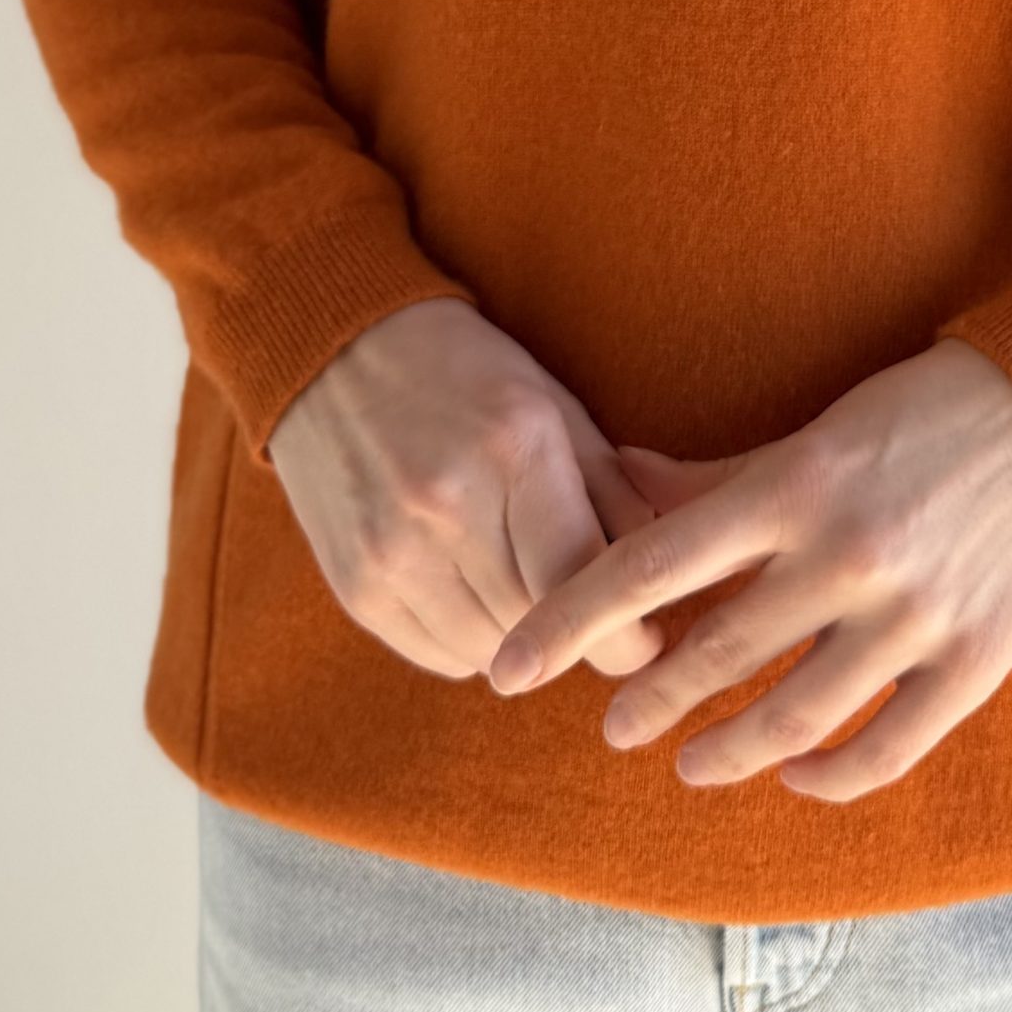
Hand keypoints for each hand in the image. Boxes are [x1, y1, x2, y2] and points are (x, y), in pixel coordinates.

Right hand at [266, 296, 667, 683]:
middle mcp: (446, 506)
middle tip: (602, 619)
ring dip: (526, 643)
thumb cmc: (471, 378)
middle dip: (582, 637)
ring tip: (532, 592)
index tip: (647, 637)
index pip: (582, 579)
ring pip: (491, 654)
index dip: (627, 635)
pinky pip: (440, 657)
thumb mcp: (559, 410)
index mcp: (514, 448)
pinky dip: (473, 641)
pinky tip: (477, 591)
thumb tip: (674, 582)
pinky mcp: (356, 588)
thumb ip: (620, 496)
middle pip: (539, 629)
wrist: (338, 354)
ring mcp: (391, 552)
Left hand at [483, 338, 1011, 800]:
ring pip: (791, 718)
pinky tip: (797, 776)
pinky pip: (886, 748)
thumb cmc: (922, 413)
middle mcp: (845, 557)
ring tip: (692, 762)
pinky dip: (829, 776)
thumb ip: (712, 477)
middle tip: (611, 728)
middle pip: (711, 657)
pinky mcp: (974, 660)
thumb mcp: (812, 433)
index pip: (647, 570)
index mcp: (793, 487)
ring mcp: (913, 616)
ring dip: (726, 752)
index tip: (508, 670)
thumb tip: (610, 480)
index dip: (566, 625)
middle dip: (645, 704)